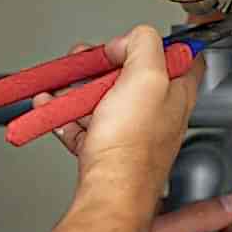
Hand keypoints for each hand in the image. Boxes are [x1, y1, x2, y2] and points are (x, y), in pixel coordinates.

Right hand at [34, 27, 204, 201]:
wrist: (108, 192)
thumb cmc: (132, 147)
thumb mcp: (146, 76)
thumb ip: (144, 44)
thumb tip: (131, 39)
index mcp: (175, 93)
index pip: (181, 57)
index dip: (157, 43)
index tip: (133, 40)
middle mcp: (156, 112)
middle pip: (130, 75)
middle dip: (101, 64)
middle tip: (86, 62)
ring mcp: (130, 131)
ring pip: (101, 99)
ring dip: (75, 89)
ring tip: (59, 88)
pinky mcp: (106, 148)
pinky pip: (81, 124)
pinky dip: (63, 115)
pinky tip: (51, 109)